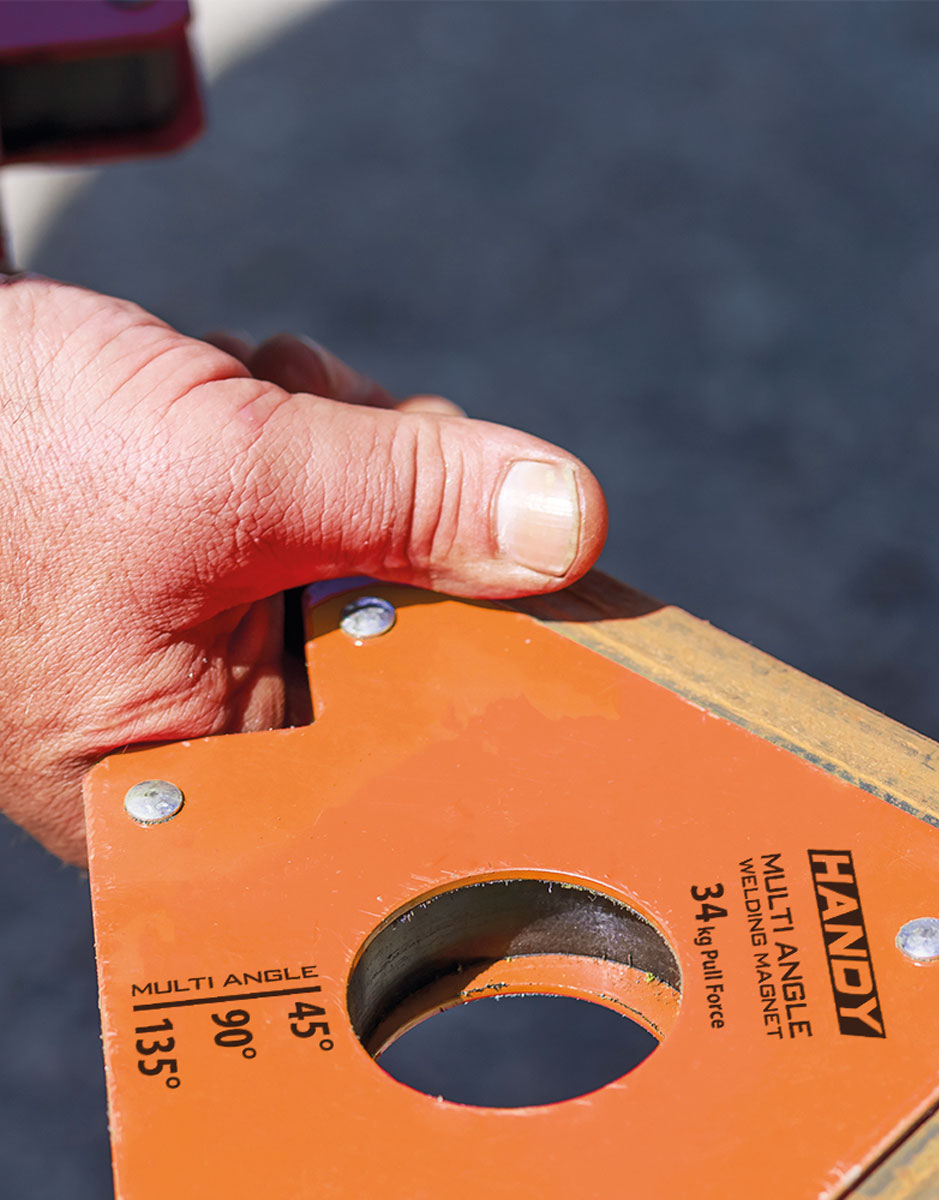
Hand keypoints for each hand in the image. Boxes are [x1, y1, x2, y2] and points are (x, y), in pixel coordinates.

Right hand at [0, 278, 605, 861]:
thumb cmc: (3, 460)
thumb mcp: (231, 469)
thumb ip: (410, 498)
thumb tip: (573, 524)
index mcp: (214, 768)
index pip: (418, 724)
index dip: (482, 620)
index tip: (518, 544)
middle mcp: (209, 726)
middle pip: (403, 619)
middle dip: (387, 494)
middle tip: (326, 421)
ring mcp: (197, 638)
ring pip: (359, 541)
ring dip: (329, 438)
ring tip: (230, 388)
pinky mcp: (189, 563)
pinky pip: (301, 499)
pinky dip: (283, 424)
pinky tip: (218, 383)